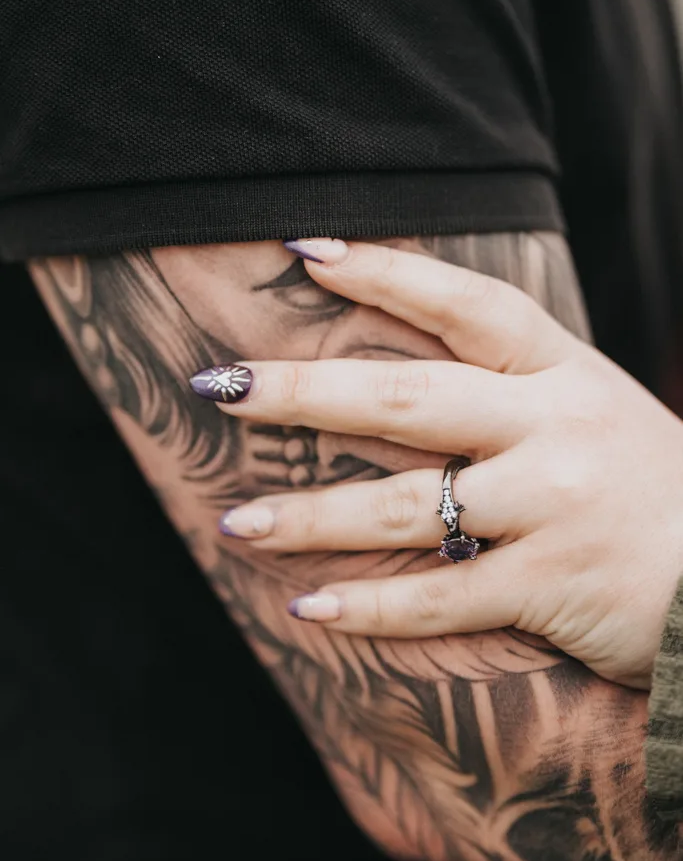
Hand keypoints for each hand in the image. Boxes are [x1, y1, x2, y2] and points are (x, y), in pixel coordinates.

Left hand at [190, 238, 682, 688]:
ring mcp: (554, 505)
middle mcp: (555, 426)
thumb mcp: (591, 407)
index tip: (308, 252)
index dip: (388, 273)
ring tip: (237, 523)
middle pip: (408, 397)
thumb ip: (509, 386)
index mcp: (563, 371)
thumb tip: (391, 372)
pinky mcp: (554, 585)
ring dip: (312, 514)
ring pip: (407, 505)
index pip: (466, 305)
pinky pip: (441, 597)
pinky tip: (307, 608)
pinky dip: (370, 607)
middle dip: (305, 392)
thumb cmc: (645, 485)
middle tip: (220, 385)